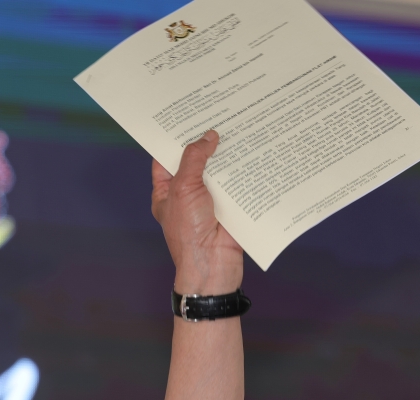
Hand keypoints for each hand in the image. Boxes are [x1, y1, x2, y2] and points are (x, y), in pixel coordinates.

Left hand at [151, 130, 243, 294]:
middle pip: (196, 161)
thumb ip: (194, 160)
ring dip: (228, 153)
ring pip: (219, 170)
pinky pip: (238, 183)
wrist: (213, 265)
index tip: (185, 116)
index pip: (165, 159)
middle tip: (217, 113)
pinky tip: (254, 148)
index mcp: (166, 191)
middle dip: (205, 141)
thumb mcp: (184, 189)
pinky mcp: (231, 205)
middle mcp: (187, 194)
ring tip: (239, 123)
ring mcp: (209, 200)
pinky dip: (245, 168)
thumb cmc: (189, 233)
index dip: (173, 139)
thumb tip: (208, 136)